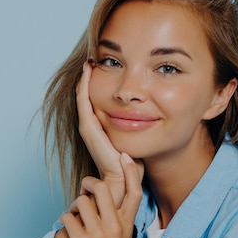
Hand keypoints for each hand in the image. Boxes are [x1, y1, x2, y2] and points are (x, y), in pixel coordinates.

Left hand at [60, 152, 142, 237]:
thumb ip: (117, 224)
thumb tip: (101, 204)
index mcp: (126, 226)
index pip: (134, 192)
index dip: (131, 171)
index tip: (125, 156)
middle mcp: (115, 227)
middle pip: (105, 188)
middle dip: (89, 183)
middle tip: (84, 189)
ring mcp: (99, 234)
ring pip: (82, 201)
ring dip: (74, 206)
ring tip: (73, 216)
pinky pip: (67, 217)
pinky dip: (64, 220)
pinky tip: (66, 230)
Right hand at [76, 62, 143, 205]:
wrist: (123, 180)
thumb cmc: (131, 165)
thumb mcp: (136, 139)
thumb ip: (141, 127)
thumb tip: (154, 114)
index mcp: (101, 127)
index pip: (97, 100)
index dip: (100, 82)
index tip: (108, 65)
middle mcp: (91, 126)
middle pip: (88, 95)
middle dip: (91, 76)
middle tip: (95, 57)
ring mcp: (88, 126)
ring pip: (84, 95)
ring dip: (85, 78)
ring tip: (90, 60)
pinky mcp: (89, 128)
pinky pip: (84, 100)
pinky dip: (84, 85)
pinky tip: (88, 71)